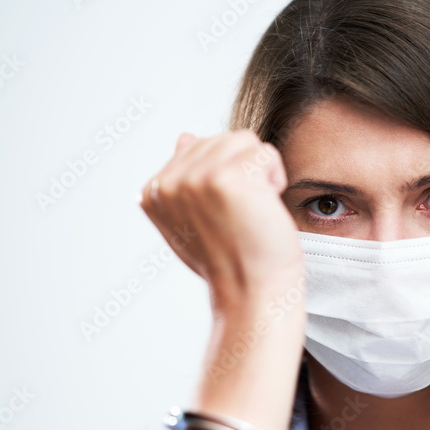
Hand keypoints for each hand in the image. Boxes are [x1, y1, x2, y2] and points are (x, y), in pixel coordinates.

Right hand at [139, 130, 304, 317]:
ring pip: (245, 142)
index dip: (225, 179)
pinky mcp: (225, 178)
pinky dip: (276, 180)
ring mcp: (194, 178)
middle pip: (223, 139)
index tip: (223, 217)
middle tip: (241, 216)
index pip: (200, 146)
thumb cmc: (231, 262)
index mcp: (153, 190)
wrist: (252, 293)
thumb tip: (185, 136)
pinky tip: (264, 209)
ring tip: (252, 210)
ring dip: (260, 175)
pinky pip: (266, 153)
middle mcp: (168, 182)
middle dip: (243, 172)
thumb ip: (184, 180)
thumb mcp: (194, 219)